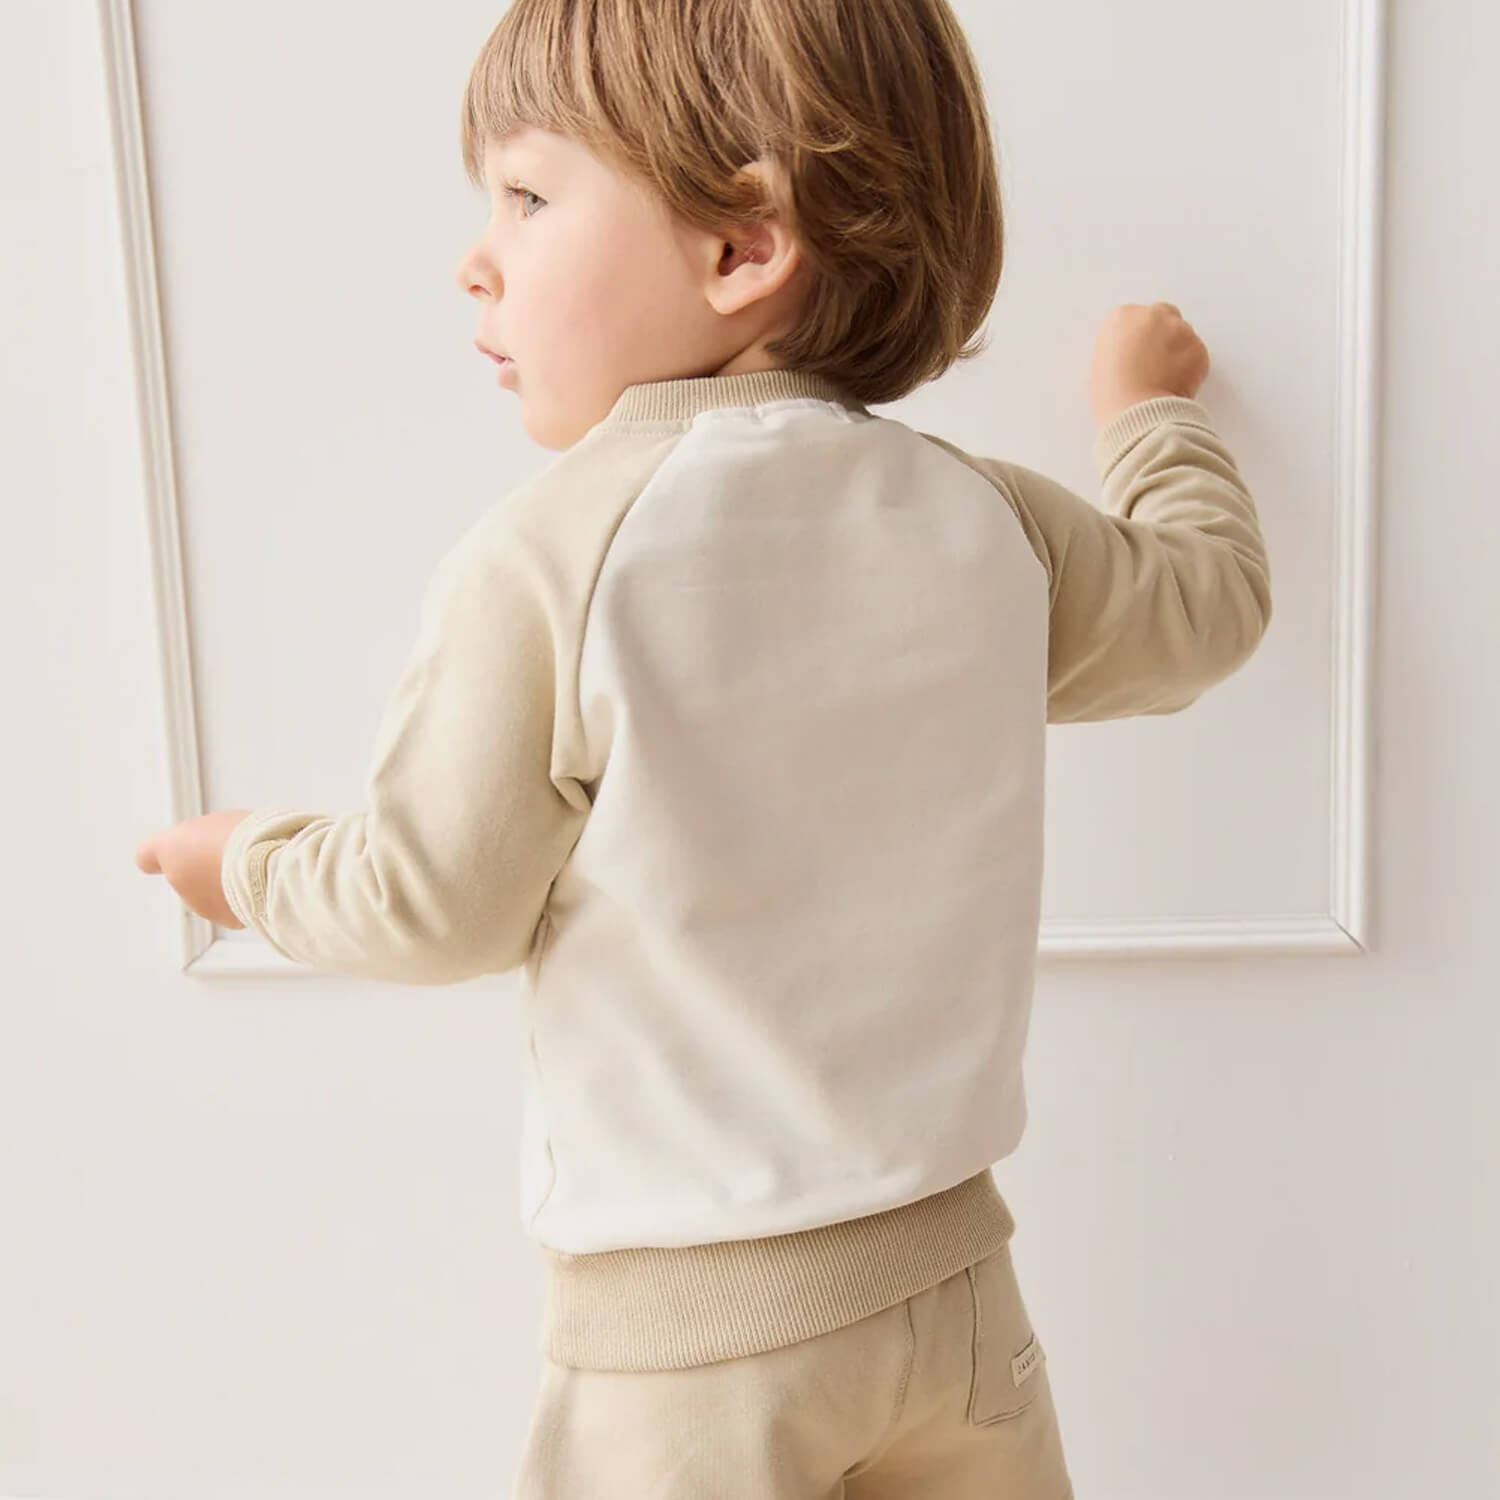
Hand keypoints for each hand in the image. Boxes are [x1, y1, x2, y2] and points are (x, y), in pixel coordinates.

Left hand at [135, 810, 253, 929]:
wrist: (269, 865)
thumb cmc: (248, 837)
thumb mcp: (221, 821)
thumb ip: (205, 835)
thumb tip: (217, 842)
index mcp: (171, 848)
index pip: (147, 856)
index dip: (162, 855)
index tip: (171, 854)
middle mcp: (179, 879)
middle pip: (185, 875)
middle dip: (204, 869)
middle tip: (229, 856)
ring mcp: (199, 903)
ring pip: (208, 894)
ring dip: (223, 886)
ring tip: (250, 869)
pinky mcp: (225, 919)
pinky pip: (231, 909)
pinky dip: (241, 902)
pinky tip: (258, 886)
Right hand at [1088, 301, 1210, 427]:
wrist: (1134, 411)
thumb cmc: (1112, 394)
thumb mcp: (1101, 362)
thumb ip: (1121, 347)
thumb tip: (1135, 354)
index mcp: (1121, 317)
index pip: (1135, 318)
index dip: (1138, 338)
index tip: (1138, 354)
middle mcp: (1152, 315)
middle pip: (1164, 315)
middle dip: (1162, 335)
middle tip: (1155, 363)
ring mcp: (1179, 329)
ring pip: (1183, 334)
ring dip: (1178, 351)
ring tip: (1164, 380)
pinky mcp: (1198, 347)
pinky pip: (1197, 355)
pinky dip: (1191, 368)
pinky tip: (1176, 385)